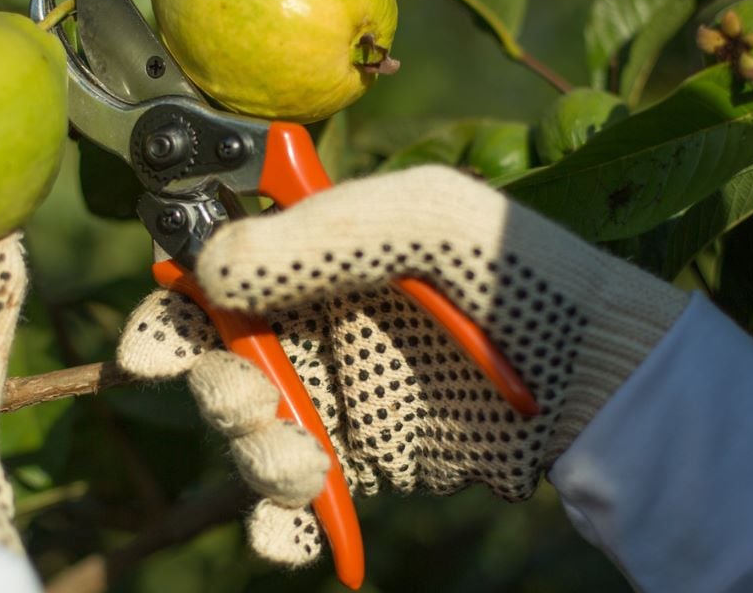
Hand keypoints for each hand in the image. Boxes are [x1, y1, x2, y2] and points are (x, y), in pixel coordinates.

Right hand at [117, 165, 689, 567]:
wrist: (598, 372)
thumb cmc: (513, 270)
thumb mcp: (422, 220)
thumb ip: (316, 236)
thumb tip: (209, 267)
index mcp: (314, 257)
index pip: (213, 279)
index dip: (172, 314)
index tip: (154, 351)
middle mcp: (312, 327)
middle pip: (217, 366)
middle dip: (217, 392)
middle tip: (253, 401)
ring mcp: (335, 399)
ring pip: (248, 438)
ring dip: (254, 458)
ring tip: (303, 464)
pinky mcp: (364, 465)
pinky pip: (294, 508)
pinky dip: (280, 531)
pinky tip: (299, 532)